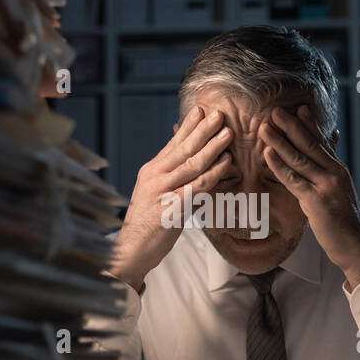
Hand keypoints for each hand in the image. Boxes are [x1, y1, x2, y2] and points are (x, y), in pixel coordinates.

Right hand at [110, 105, 231, 291]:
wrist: (131, 249)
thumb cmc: (147, 223)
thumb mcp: (155, 193)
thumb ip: (170, 176)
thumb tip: (187, 160)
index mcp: (151, 171)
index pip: (172, 143)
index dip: (187, 126)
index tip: (200, 109)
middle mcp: (154, 176)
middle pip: (182, 148)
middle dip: (202, 129)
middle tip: (219, 114)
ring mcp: (161, 191)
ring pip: (191, 164)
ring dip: (212, 147)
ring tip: (227, 133)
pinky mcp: (171, 208)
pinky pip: (196, 186)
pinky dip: (212, 173)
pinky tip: (225, 164)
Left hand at [258, 105, 359, 289]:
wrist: (355, 245)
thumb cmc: (343, 221)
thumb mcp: (338, 192)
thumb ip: (328, 174)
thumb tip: (324, 158)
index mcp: (338, 169)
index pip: (322, 141)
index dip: (309, 124)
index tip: (298, 107)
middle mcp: (334, 173)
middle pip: (309, 144)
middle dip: (291, 125)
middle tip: (275, 110)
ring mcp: (326, 185)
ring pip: (299, 158)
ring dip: (280, 141)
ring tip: (265, 127)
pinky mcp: (316, 200)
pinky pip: (293, 179)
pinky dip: (279, 165)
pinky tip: (268, 154)